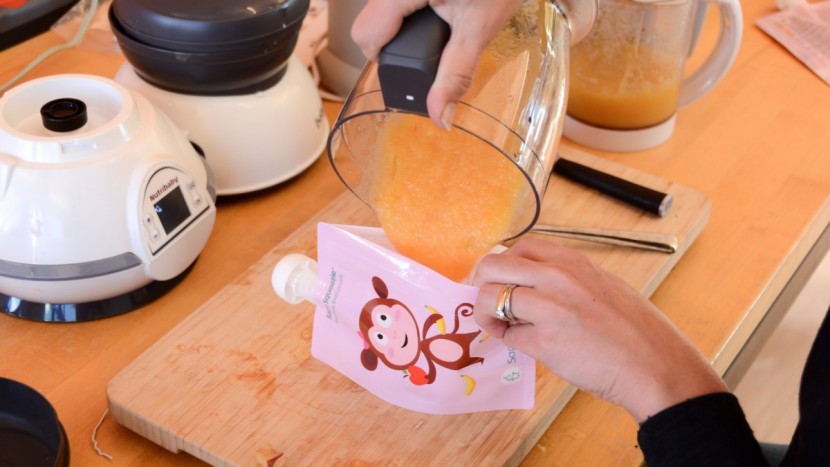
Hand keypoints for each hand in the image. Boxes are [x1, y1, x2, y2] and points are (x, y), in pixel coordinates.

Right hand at [351, 0, 521, 128]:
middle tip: (431, 43)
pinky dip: (410, 9)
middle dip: (395, 41)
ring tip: (439, 22)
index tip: (412, 65)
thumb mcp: (478, 29)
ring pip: (381, 7)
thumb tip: (439, 116)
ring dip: (401, 23)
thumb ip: (455, 75)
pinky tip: (439, 6)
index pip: (365, 35)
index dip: (385, 59)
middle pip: (370, 21)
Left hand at [471, 237, 726, 422]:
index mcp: (574, 262)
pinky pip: (508, 334)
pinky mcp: (544, 341)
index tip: (496, 276)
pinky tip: (522, 344)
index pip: (520, 246)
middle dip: (480, 282)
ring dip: (486, 313)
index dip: (501, 262)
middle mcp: (558, 278)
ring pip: (490, 298)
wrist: (655, 366)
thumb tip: (532, 283)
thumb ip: (567, 280)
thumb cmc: (635, 331)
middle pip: (493, 265)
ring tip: (497, 325)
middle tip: (483, 300)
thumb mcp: (604, 286)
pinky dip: (508, 340)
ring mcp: (549, 308)